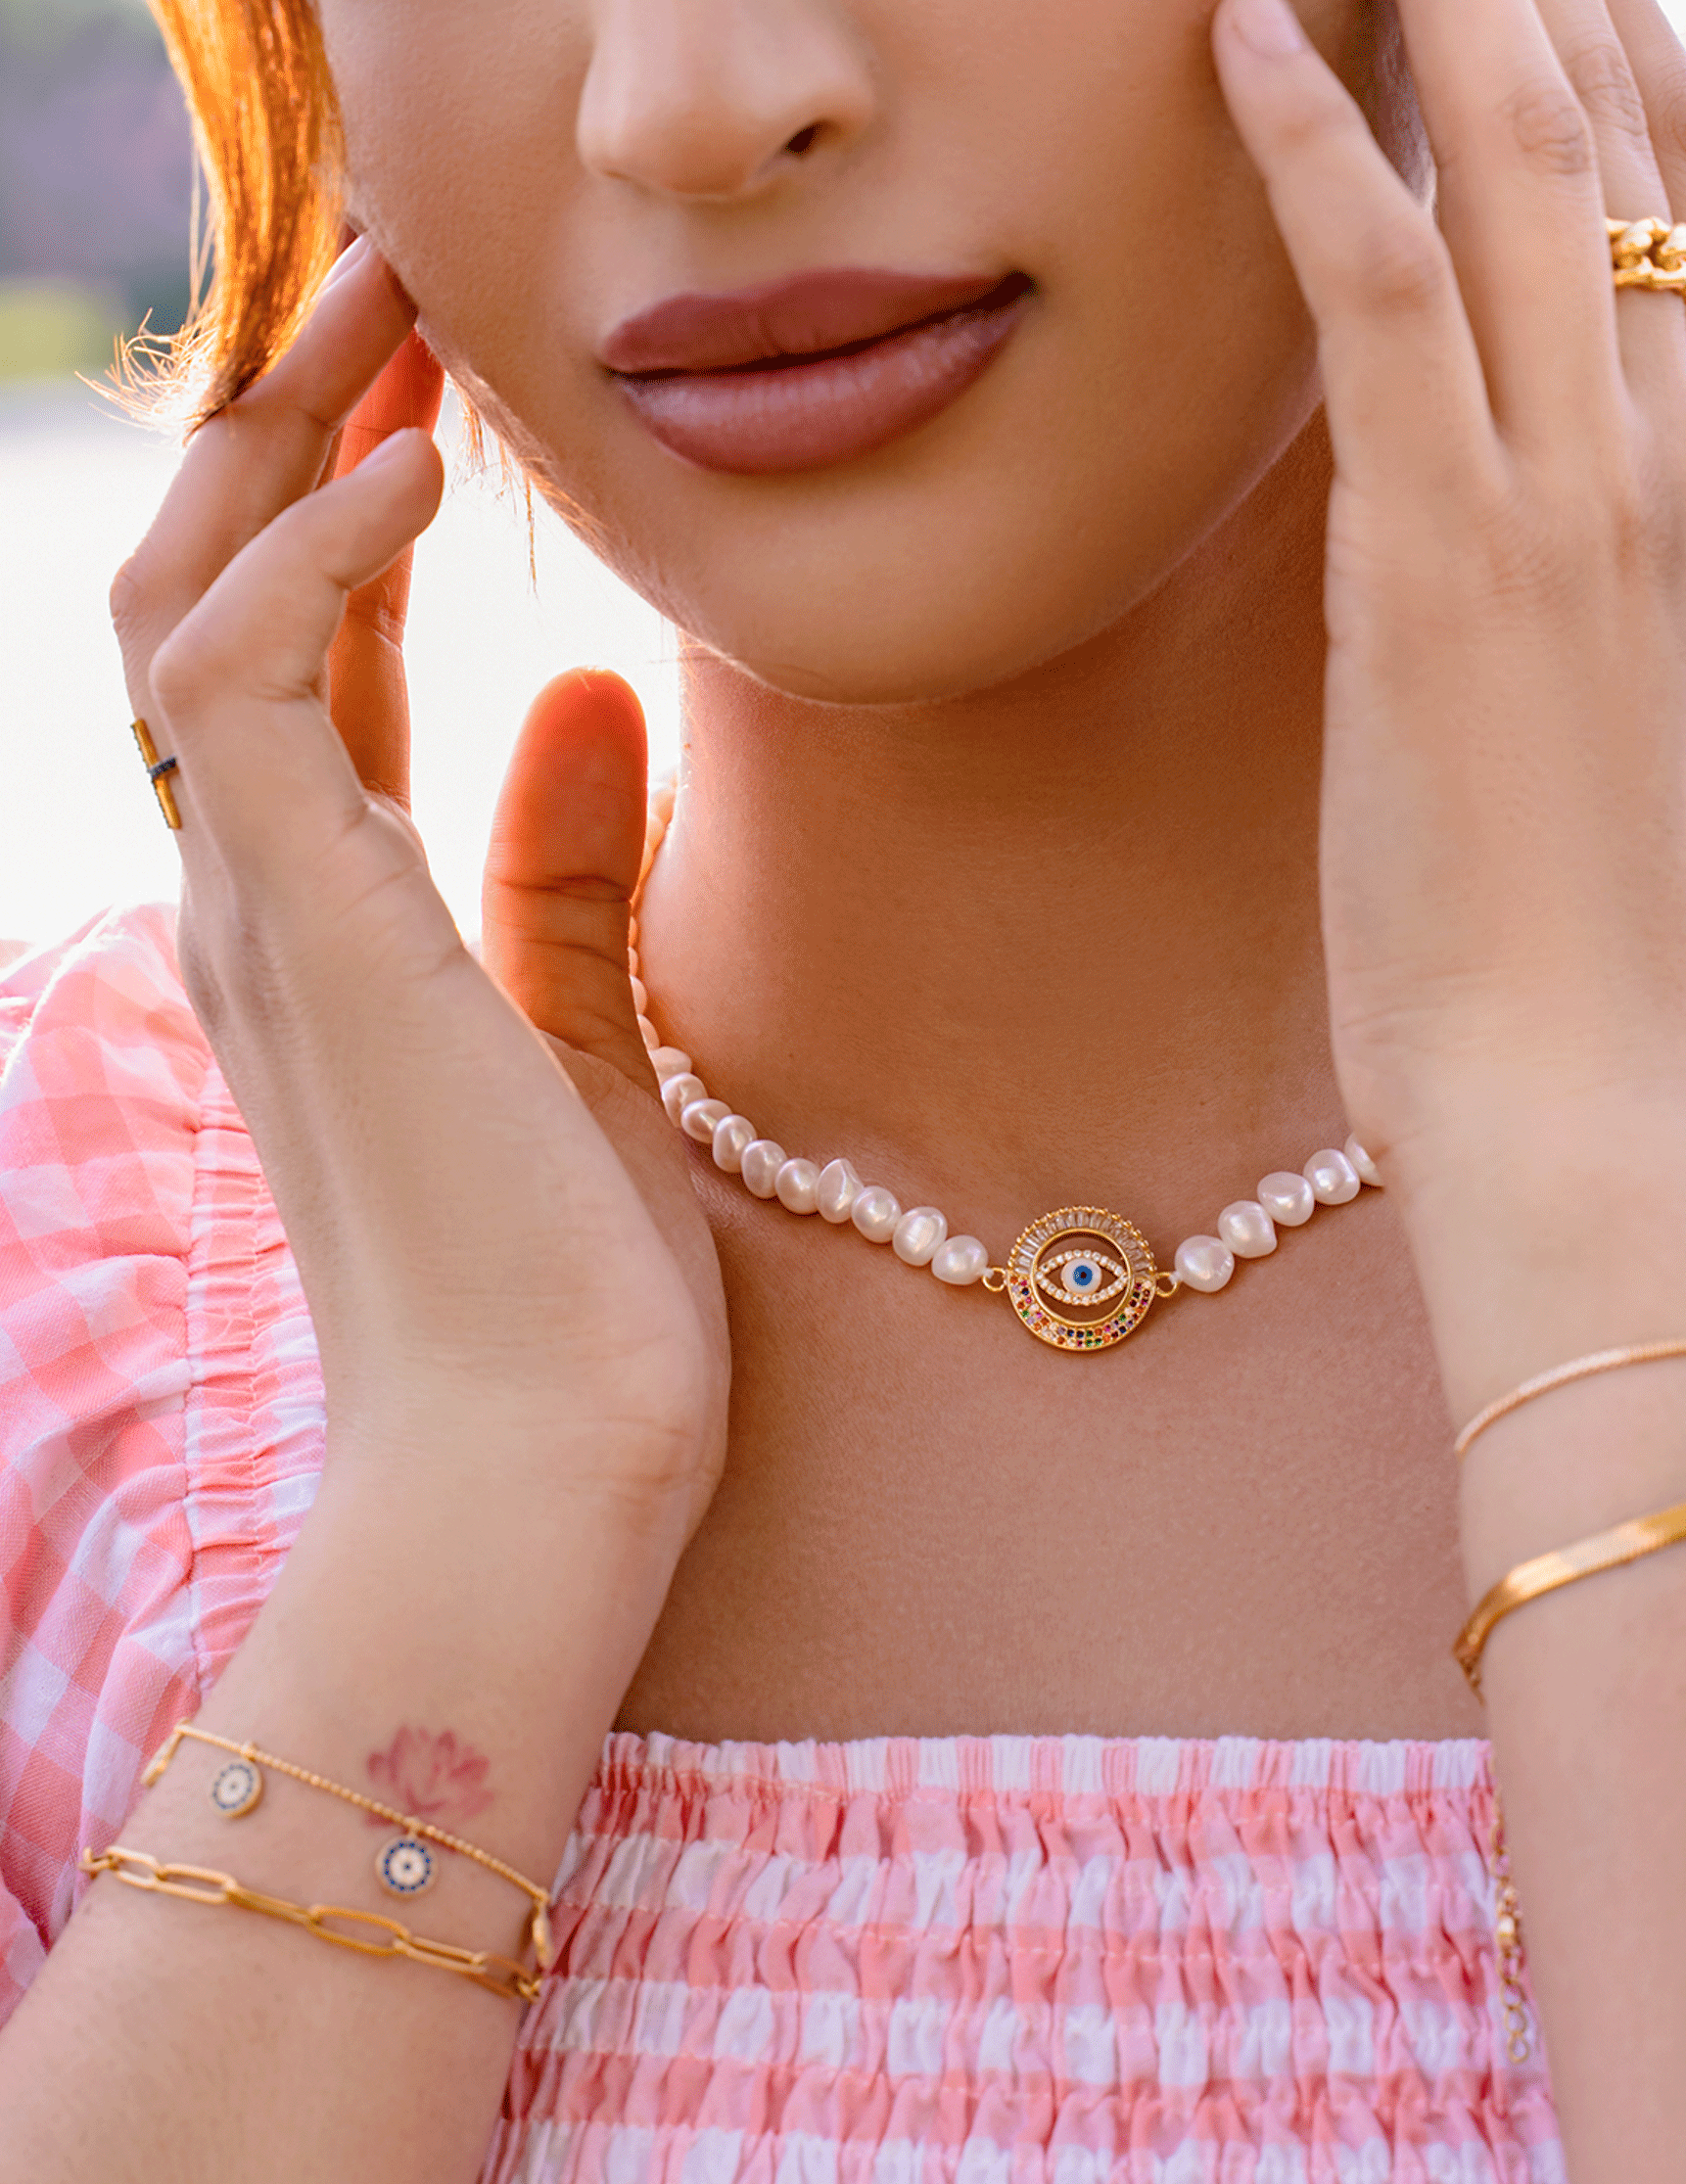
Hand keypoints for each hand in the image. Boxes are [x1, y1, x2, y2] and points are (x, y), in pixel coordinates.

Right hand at [110, 238, 727, 1531]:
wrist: (547, 1472)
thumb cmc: (567, 1303)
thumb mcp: (585, 1050)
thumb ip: (563, 879)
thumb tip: (586, 692)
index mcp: (321, 937)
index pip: (291, 675)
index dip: (342, 518)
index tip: (443, 396)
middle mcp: (255, 910)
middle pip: (207, 599)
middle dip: (291, 431)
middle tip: (404, 293)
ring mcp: (255, 918)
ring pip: (183, 600)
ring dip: (283, 440)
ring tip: (405, 316)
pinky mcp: (301, 927)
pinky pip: (241, 668)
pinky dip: (314, 548)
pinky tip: (424, 469)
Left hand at [1214, 0, 1685, 1183]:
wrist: (1597, 1101)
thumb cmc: (1580, 957)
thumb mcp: (1610, 739)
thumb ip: (1585, 602)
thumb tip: (1483, 534)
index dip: (1618, 46)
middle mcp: (1676, 465)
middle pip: (1627, 135)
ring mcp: (1579, 503)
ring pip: (1528, 163)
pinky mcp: (1450, 565)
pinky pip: (1391, 290)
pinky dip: (1320, 143)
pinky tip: (1246, 32)